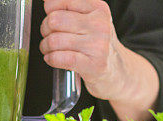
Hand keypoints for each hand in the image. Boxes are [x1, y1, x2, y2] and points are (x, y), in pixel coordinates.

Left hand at [39, 0, 158, 120]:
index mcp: (98, 8)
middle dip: (45, 30)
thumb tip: (46, 1)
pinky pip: (60, 58)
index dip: (49, 12)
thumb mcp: (90, 21)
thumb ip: (70, 10)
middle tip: (49, 37)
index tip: (53, 22)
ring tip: (50, 50)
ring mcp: (97, 45)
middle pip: (54, 20)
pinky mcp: (93, 65)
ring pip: (54, 40)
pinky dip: (51, 59)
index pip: (59, 2)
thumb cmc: (97, 46)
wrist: (117, 72)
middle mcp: (99, 24)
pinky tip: (52, 59)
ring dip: (46, 47)